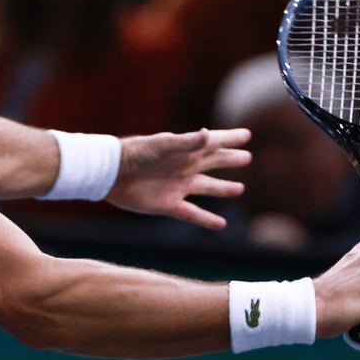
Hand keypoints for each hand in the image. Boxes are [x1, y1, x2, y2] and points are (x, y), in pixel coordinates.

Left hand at [104, 127, 250, 228]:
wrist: (112, 174)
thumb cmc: (136, 153)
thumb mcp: (162, 145)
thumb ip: (186, 142)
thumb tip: (209, 134)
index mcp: (186, 150)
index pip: (215, 142)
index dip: (230, 138)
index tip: (247, 135)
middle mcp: (185, 167)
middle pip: (214, 163)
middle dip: (230, 160)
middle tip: (247, 157)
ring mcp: (178, 186)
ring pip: (208, 188)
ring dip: (224, 189)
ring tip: (240, 189)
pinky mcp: (169, 204)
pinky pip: (193, 214)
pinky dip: (207, 219)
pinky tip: (221, 224)